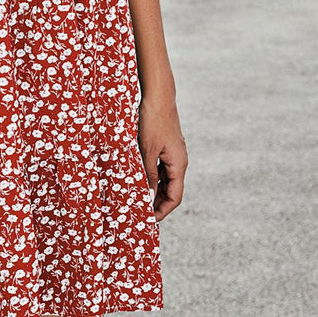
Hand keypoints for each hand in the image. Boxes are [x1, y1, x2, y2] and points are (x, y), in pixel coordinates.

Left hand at [137, 93, 187, 222]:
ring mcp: (173, 153)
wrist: (158, 96)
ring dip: (155, 190)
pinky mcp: (166, 146)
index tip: (149, 220)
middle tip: (141, 213)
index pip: (174, 197)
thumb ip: (148, 174)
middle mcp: (179, 161)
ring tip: (138, 199)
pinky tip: (139, 179)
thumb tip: (148, 196)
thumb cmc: (153, 121)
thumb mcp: (147, 150)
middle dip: (158, 204)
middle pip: (171, 190)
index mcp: (178, 164)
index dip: (163, 211)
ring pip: (166, 179)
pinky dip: (152, 176)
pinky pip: (161, 167)